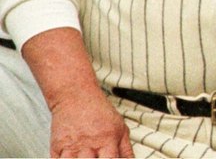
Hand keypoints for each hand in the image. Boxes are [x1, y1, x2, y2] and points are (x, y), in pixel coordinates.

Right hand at [23, 28, 132, 156]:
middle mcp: (89, 145)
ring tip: (84, 158)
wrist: (75, 96)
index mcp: (107, 140)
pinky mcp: (56, 148)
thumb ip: (126, 149)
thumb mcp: (120, 127)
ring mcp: (71, 147)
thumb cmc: (98, 112)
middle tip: (97, 158)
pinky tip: (71, 158)